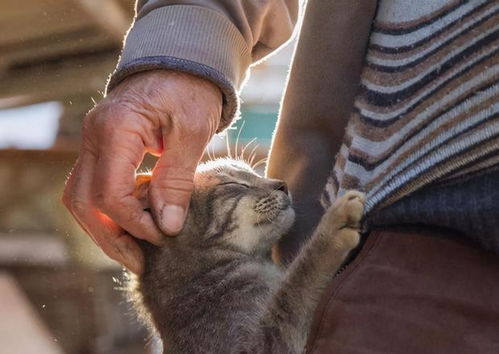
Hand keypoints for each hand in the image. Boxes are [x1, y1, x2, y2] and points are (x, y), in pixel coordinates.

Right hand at [62, 70, 221, 273]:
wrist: (183, 63)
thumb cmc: (192, 90)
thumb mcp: (193, 133)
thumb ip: (176, 180)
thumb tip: (167, 227)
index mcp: (116, 128)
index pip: (110, 193)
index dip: (135, 224)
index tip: (163, 237)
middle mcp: (94, 136)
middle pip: (84, 201)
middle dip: (111, 238)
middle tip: (140, 262)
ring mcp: (93, 141)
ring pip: (82, 197)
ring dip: (106, 228)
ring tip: (136, 250)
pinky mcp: (103, 147)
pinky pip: (94, 186)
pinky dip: (112, 210)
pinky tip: (137, 221)